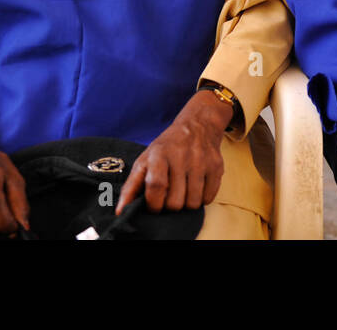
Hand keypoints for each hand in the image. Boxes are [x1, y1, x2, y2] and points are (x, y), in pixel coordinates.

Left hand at [116, 89, 231, 214]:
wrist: (198, 125)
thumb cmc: (167, 147)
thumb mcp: (145, 160)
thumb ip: (131, 186)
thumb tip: (120, 211)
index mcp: (159, 154)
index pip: (156, 186)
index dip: (153, 203)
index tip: (154, 206)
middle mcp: (181, 156)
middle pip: (175, 201)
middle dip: (170, 206)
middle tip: (169, 197)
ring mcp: (201, 161)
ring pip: (193, 203)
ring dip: (186, 204)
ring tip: (183, 192)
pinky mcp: (216, 166)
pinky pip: (209, 198)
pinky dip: (201, 199)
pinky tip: (196, 188)